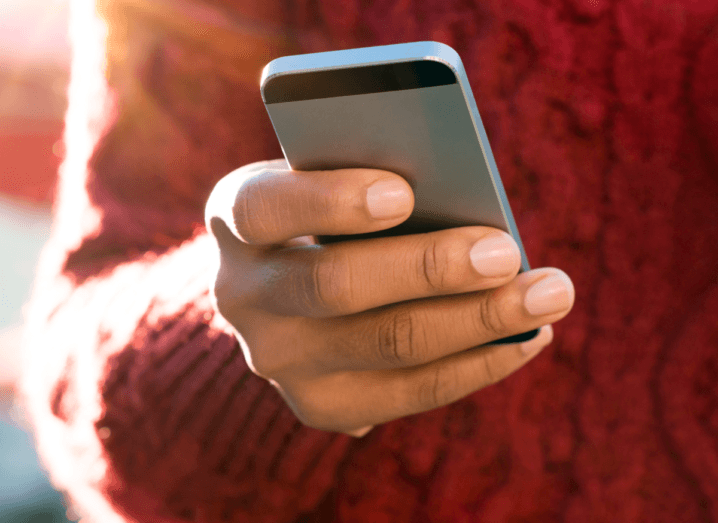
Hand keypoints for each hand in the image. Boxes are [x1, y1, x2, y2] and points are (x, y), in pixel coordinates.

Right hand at [205, 159, 573, 436]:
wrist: (289, 287)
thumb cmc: (331, 211)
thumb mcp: (333, 177)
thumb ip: (375, 176)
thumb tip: (467, 198)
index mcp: (236, 216)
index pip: (265, 207)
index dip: (330, 201)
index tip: (404, 192)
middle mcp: (242, 294)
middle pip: (336, 286)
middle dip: (431, 269)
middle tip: (507, 252)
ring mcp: (277, 360)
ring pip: (387, 345)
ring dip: (479, 321)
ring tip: (548, 294)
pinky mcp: (320, 405)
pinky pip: (410, 394)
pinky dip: (478, 364)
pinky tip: (528, 338)